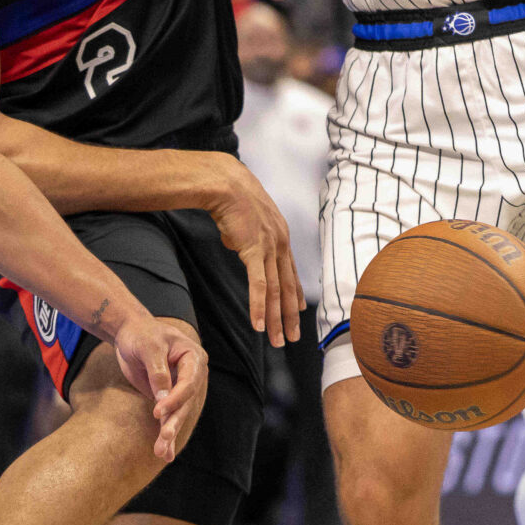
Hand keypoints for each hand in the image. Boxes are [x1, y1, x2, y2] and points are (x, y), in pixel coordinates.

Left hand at [109, 314, 209, 461]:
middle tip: (165, 438)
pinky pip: (168, 417)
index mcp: (193, 357)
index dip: (175, 398)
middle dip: (174, 421)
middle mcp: (192, 375)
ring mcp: (181, 388)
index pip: (189, 383)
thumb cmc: (141, 334)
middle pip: (186, 402)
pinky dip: (165, 434)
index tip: (157, 411)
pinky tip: (165, 453)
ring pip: (178, 414)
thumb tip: (163, 397)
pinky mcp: (168, 398)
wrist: (130, 333)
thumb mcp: (148, 347)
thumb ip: (157, 370)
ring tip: (161, 453)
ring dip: (169, 433)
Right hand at [200, 153, 303, 347]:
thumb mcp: (247, 221)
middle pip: (286, 288)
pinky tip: (258, 326)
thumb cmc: (232, 197)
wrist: (226, 183)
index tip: (298, 311)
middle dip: (289, 316)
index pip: (290, 272)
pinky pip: (258, 286)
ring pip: (275, 292)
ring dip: (276, 319)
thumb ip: (249, 237)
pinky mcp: (254, 251)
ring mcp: (269, 248)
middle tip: (293, 338)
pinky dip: (258, 307)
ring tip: (278, 341)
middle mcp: (280, 244)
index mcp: (281, 237)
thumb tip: (241, 246)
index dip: (295, 294)